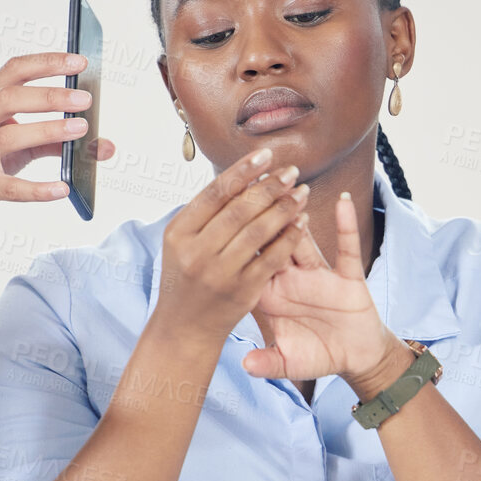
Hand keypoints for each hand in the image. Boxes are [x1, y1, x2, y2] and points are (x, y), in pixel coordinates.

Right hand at [0, 52, 114, 232]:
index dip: (47, 63)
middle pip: (10, 98)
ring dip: (48, 131)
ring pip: (9, 138)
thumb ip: (55, 140)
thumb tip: (103, 146)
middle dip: (50, 96)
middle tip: (84, 100)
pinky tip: (63, 188)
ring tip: (81, 130)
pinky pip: (10, 187)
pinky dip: (38, 189)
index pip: (14, 71)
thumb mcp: (14, 143)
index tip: (80, 62)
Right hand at [153, 148, 309, 348]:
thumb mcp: (182, 242)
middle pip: (239, 209)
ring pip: (258, 232)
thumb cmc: (187, 275)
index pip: (215, 193)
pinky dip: (289, 238)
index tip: (265, 154)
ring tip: (302, 191)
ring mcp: (220, 274)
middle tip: (292, 171)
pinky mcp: (242, 292)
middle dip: (270, 186)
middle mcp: (196, 252)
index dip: (242, 171)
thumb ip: (206, 213)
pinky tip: (302, 221)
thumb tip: (242, 174)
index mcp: (178, 233)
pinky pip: (272, 258)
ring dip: (284, 208)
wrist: (185, 326)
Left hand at [244, 190, 401, 389]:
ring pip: (304, 238)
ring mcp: (319, 275)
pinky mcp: (348, 278)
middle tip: (255, 185)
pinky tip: (342, 202)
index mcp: (271, 295)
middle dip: (264, 215)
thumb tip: (246, 366)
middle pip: (271, 241)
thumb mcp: (290, 364)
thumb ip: (268, 364)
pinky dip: (345, 227)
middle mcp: (291, 279)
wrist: (353, 358)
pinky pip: (346, 249)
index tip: (223, 215)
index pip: (248, 263)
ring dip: (298, 213)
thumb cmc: (318, 356)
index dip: (237, 241)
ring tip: (293, 187)